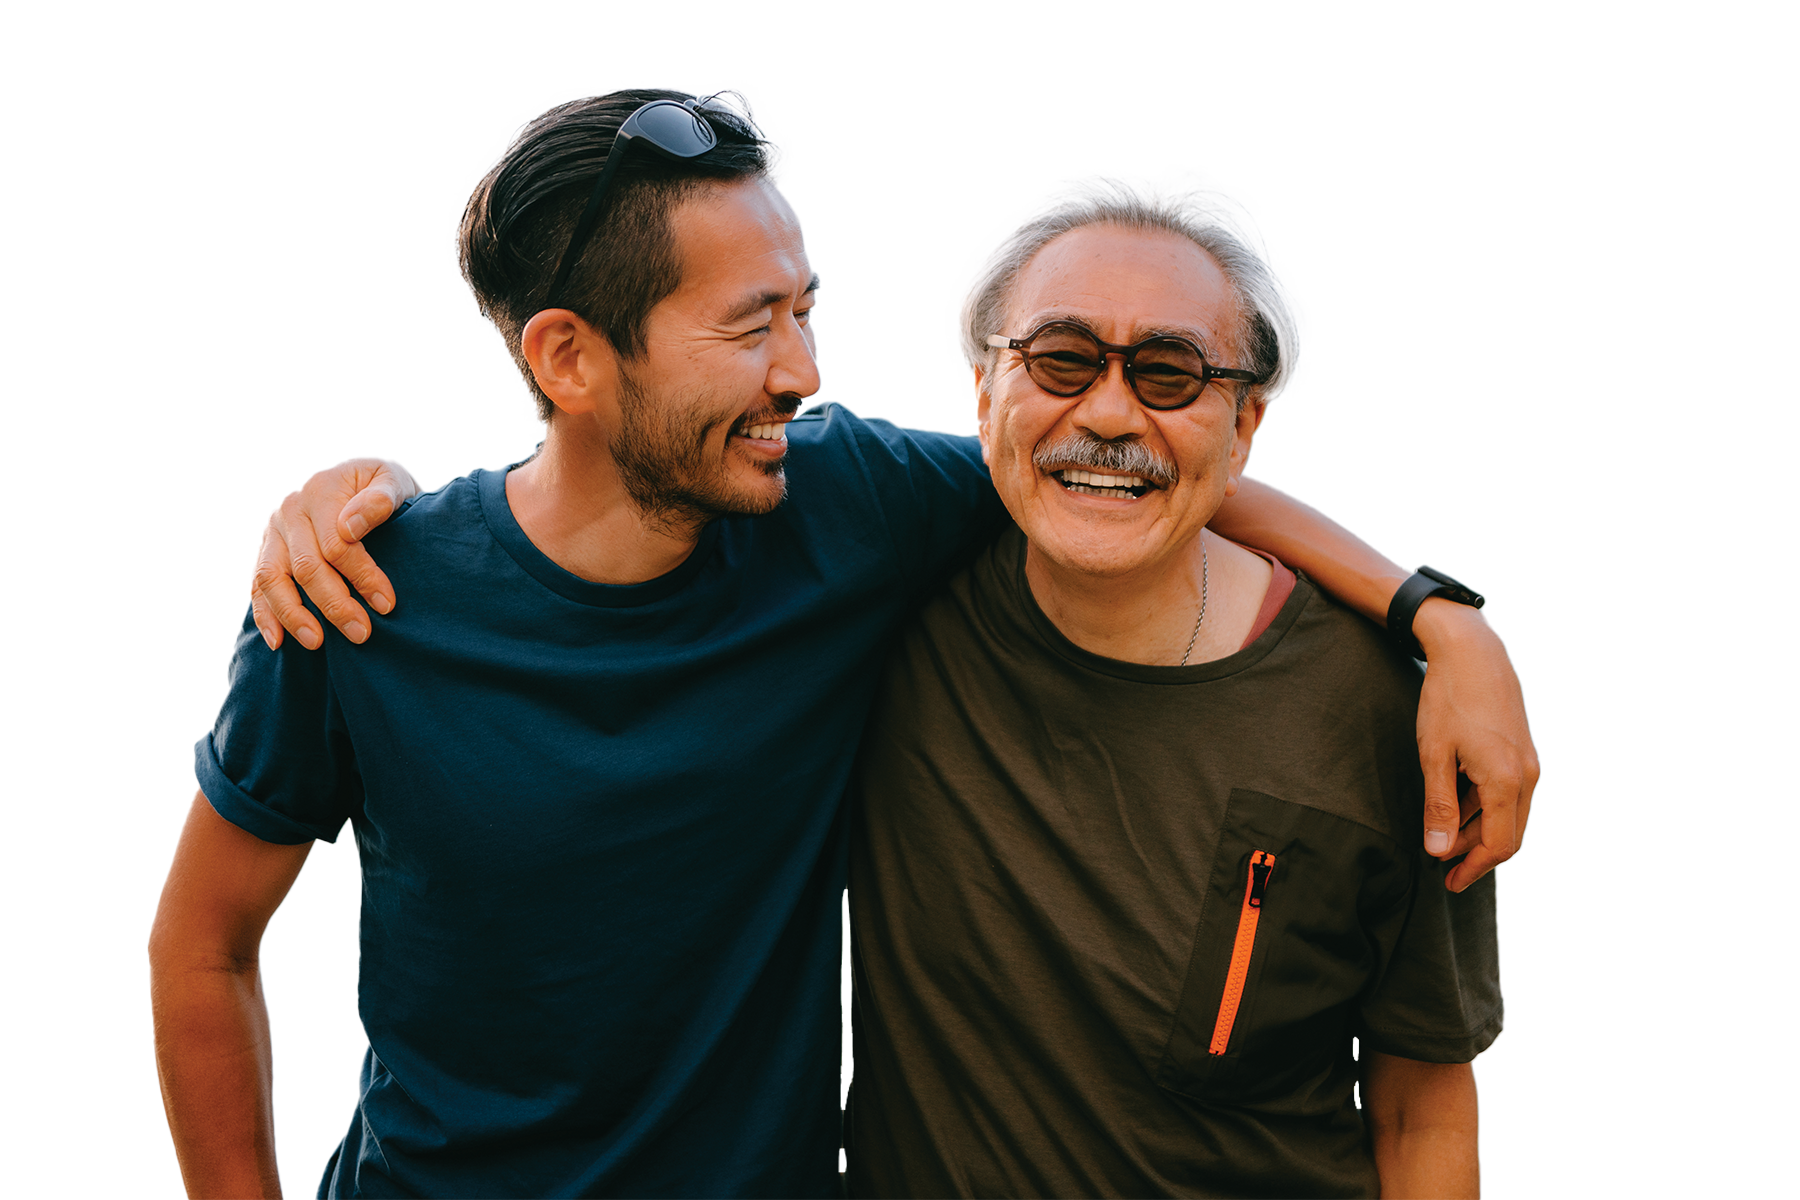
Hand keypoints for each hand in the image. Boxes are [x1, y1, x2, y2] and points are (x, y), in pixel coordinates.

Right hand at [248, 457, 419, 649]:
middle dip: (335, 604)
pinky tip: (278, 642)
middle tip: (361, 633)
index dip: (362, 576)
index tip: (386, 604)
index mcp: (320, 489)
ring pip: (273, 579)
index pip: (337, 543)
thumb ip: (380, 498)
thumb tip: (351, 527)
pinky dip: (265, 615)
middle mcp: (289, 510)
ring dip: (294, 615)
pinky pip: (258, 586)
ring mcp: (273, 532)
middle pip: (306, 566)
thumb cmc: (382, 487)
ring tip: (317, 643)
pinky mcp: (266, 551)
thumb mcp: (391, 480)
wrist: (360, 483)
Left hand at [1412, 597, 1538, 892]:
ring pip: (1506, 814)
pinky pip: (1506, 793)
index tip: (1448, 882)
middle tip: (1441, 868)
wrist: (1472, 651)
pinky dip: (1482, 807)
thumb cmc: (1448, 700)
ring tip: (1442, 839)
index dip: (1472, 868)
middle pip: (1505, 834)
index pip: (1497, 844)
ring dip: (1476, 831)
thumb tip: (1438, 851)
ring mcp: (1527, 763)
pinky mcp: (1520, 751)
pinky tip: (1455, 807)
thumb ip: (1439, 806)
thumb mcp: (1434, 755)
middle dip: (1474, 855)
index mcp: (1506, 781)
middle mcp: (1526, 776)